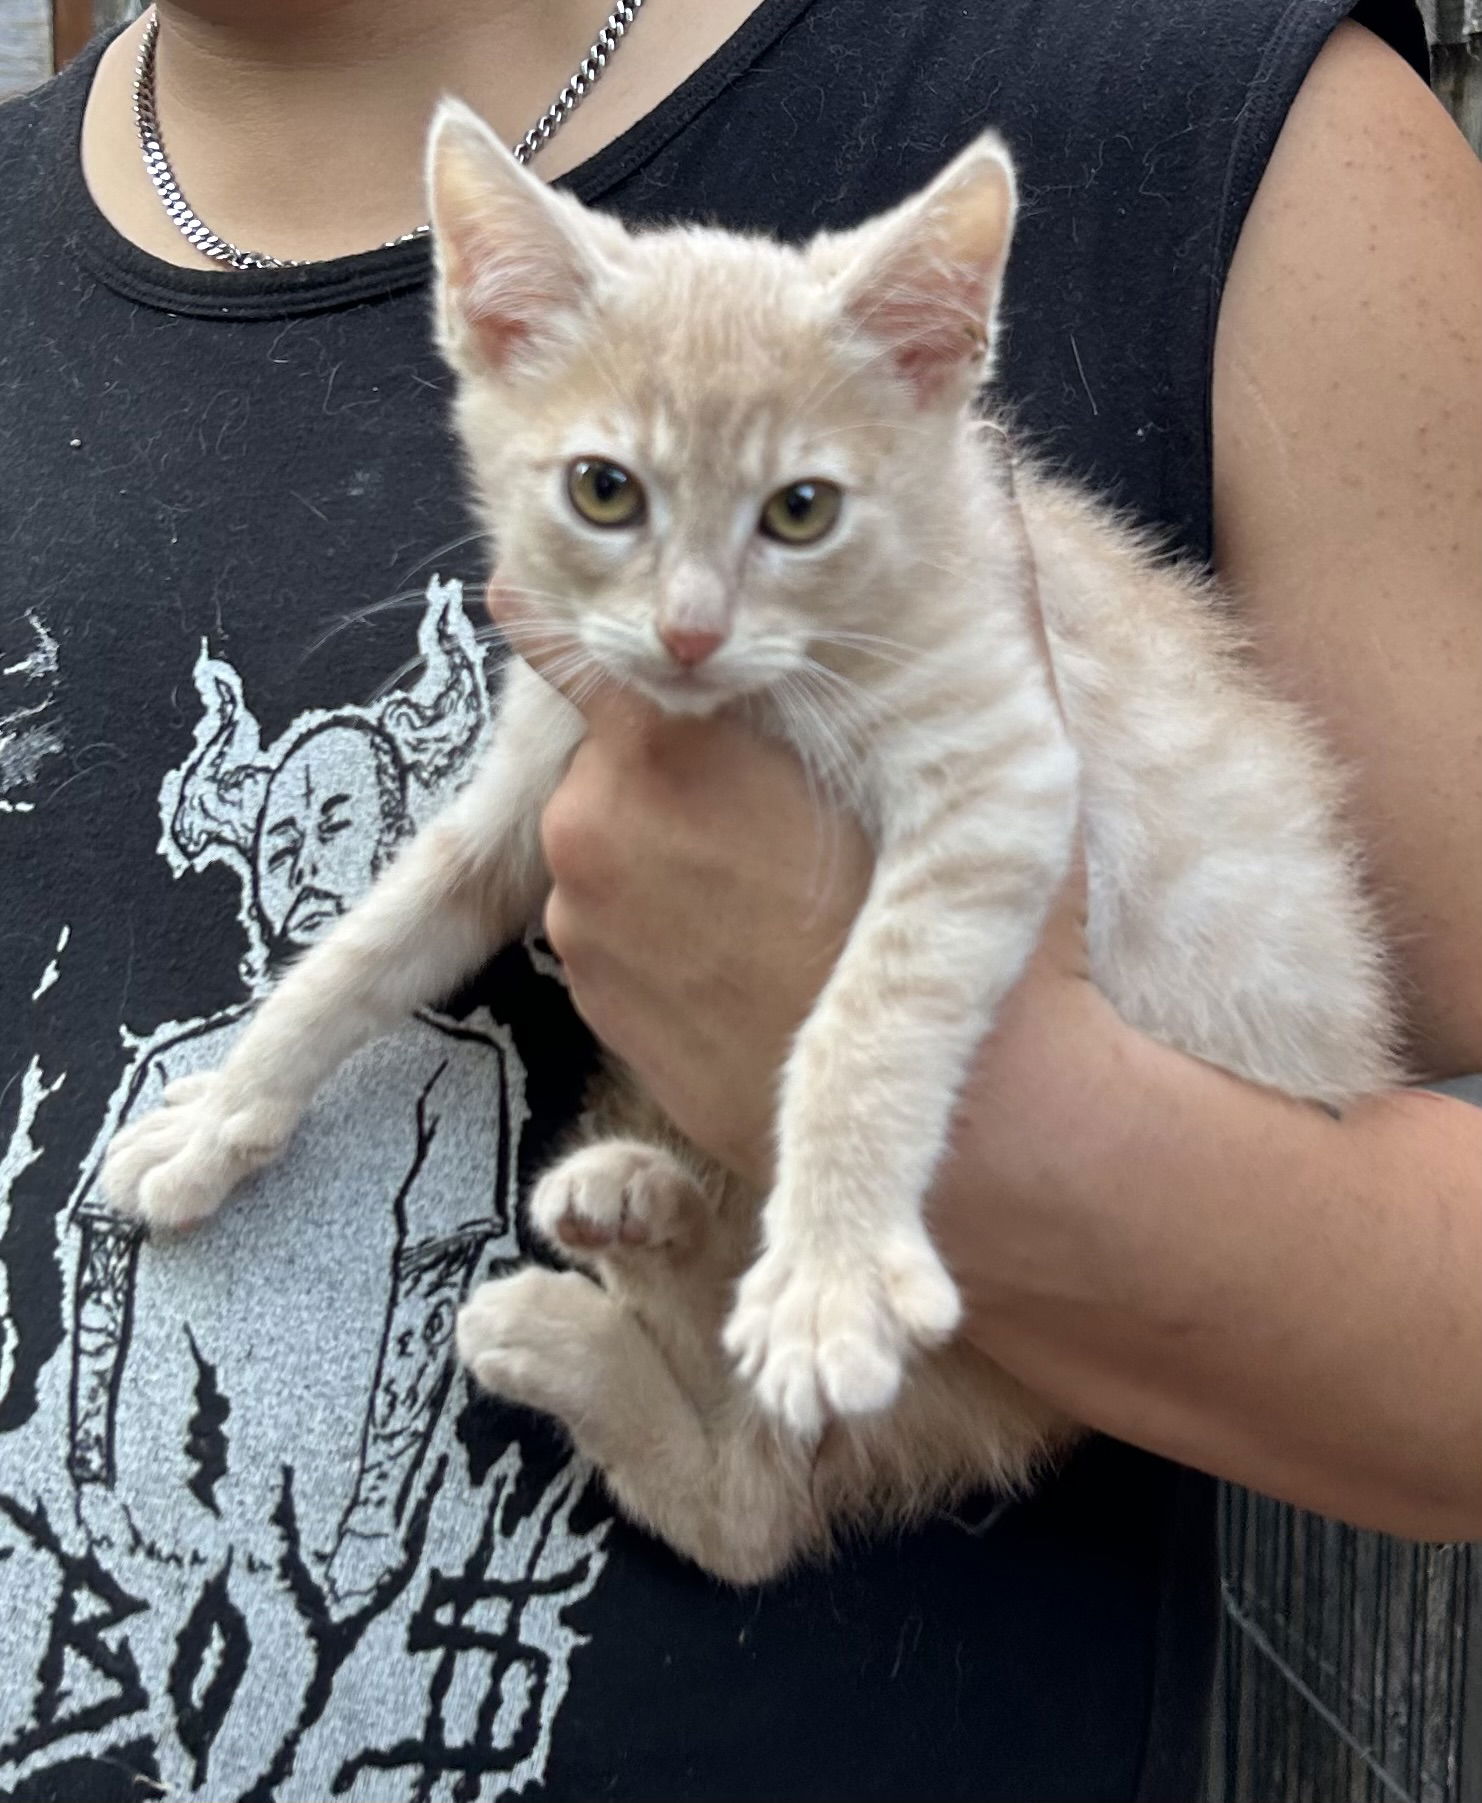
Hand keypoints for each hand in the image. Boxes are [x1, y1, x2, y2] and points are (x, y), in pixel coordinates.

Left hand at [487, 585, 1109, 1226]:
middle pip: (608, 744)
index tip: (574, 589)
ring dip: (668, 832)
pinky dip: (663, 910)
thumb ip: (959, 586)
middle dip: (670, 744)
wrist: (980, 1122)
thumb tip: (981, 456)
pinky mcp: (596, 1001)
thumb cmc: (979, 924)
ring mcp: (586, 926)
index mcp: (674, 746)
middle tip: (768, 787)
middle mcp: (598, 827)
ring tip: (777, 881)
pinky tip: (752, 940)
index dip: (588, 613)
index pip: (572, 640)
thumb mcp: (981, 731)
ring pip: (610, 833)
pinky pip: (613, 917)